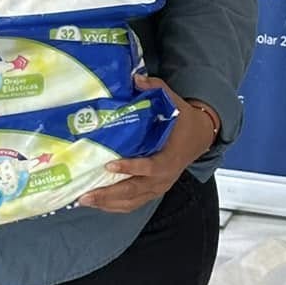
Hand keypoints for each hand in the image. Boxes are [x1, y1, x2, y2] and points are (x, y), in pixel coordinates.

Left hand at [76, 74, 216, 213]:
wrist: (200, 138)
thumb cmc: (184, 120)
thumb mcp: (174, 102)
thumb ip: (156, 89)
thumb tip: (135, 78)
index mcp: (170, 158)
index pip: (150, 167)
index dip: (130, 167)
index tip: (109, 165)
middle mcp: (164, 177)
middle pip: (135, 190)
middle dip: (109, 194)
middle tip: (85, 194)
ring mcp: (159, 187)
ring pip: (132, 201)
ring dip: (108, 203)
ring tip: (84, 200)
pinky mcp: (154, 191)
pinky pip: (134, 203)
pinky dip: (115, 206)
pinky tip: (97, 204)